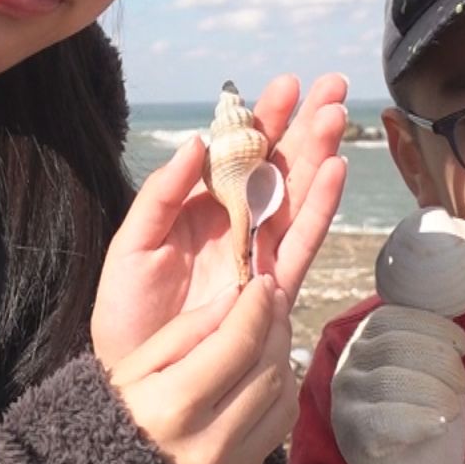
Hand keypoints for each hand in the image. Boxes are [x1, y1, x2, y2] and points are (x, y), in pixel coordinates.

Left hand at [91, 73, 347, 368]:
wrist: (139, 379)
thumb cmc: (128, 313)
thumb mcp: (132, 243)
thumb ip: (162, 192)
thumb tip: (196, 142)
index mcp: (203, 208)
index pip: (239, 153)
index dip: (263, 118)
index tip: (286, 84)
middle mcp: (237, 226)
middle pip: (279, 166)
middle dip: (305, 125)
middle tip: (330, 85)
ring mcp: (257, 255)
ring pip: (296, 195)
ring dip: (318, 155)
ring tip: (336, 116)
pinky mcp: (272, 289)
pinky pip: (301, 242)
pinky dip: (321, 207)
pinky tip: (335, 171)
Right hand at [107, 274, 296, 463]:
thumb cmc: (106, 420)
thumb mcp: (131, 368)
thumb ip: (184, 332)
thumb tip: (233, 298)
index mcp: (174, 406)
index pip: (239, 343)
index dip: (257, 307)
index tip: (262, 283)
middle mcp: (209, 442)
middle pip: (270, 369)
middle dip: (276, 327)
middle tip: (272, 300)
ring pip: (283, 401)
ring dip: (284, 360)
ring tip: (270, 334)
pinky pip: (276, 432)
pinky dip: (278, 396)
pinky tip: (264, 374)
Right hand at [330, 304, 464, 463]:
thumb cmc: (428, 415)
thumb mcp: (429, 369)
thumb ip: (429, 340)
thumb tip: (448, 303)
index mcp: (362, 344)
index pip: (392, 318)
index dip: (433, 328)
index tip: (462, 347)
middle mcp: (346, 370)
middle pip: (396, 347)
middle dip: (441, 362)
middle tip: (463, 384)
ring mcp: (345, 405)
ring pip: (393, 380)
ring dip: (437, 392)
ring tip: (453, 406)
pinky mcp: (355, 441)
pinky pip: (388, 421)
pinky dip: (423, 420)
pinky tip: (440, 425)